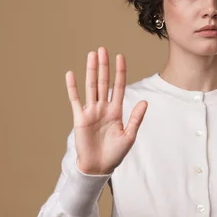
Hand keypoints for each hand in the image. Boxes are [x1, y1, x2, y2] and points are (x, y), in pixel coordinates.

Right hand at [65, 47, 147, 174]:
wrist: (99, 167)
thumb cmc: (115, 153)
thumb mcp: (129, 136)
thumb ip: (136, 118)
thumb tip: (145, 102)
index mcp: (116, 111)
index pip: (119, 86)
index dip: (120, 72)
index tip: (120, 57)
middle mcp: (103, 108)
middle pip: (104, 82)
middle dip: (104, 66)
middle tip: (103, 49)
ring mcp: (91, 111)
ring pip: (91, 86)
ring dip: (91, 71)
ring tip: (91, 55)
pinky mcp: (80, 118)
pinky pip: (75, 99)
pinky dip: (72, 87)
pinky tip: (71, 74)